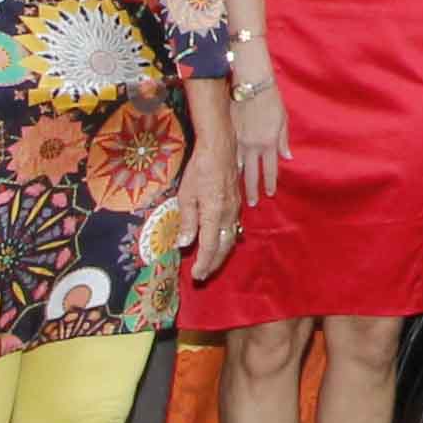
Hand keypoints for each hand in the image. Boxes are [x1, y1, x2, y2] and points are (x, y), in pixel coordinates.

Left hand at [176, 143, 241, 284]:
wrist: (220, 147)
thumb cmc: (199, 169)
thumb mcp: (186, 195)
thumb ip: (188, 221)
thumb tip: (185, 244)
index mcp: (214, 214)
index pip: (209, 246)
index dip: (203, 263)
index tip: (195, 275)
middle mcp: (228, 214)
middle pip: (224, 246)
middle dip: (214, 263)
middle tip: (203, 275)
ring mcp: (235, 208)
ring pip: (231, 237)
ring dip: (221, 253)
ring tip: (210, 262)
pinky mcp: (237, 201)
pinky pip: (233, 226)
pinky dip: (226, 239)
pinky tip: (220, 241)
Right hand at [233, 79, 290, 202]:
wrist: (250, 86)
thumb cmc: (270, 100)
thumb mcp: (282, 120)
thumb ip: (283, 140)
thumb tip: (287, 157)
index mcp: (269, 142)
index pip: (270, 169)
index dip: (270, 183)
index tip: (270, 194)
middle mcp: (253, 146)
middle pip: (253, 174)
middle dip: (252, 190)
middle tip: (252, 204)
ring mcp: (238, 142)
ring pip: (238, 167)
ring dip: (239, 181)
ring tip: (237, 194)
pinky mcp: (228, 135)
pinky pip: (229, 156)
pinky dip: (230, 167)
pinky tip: (228, 175)